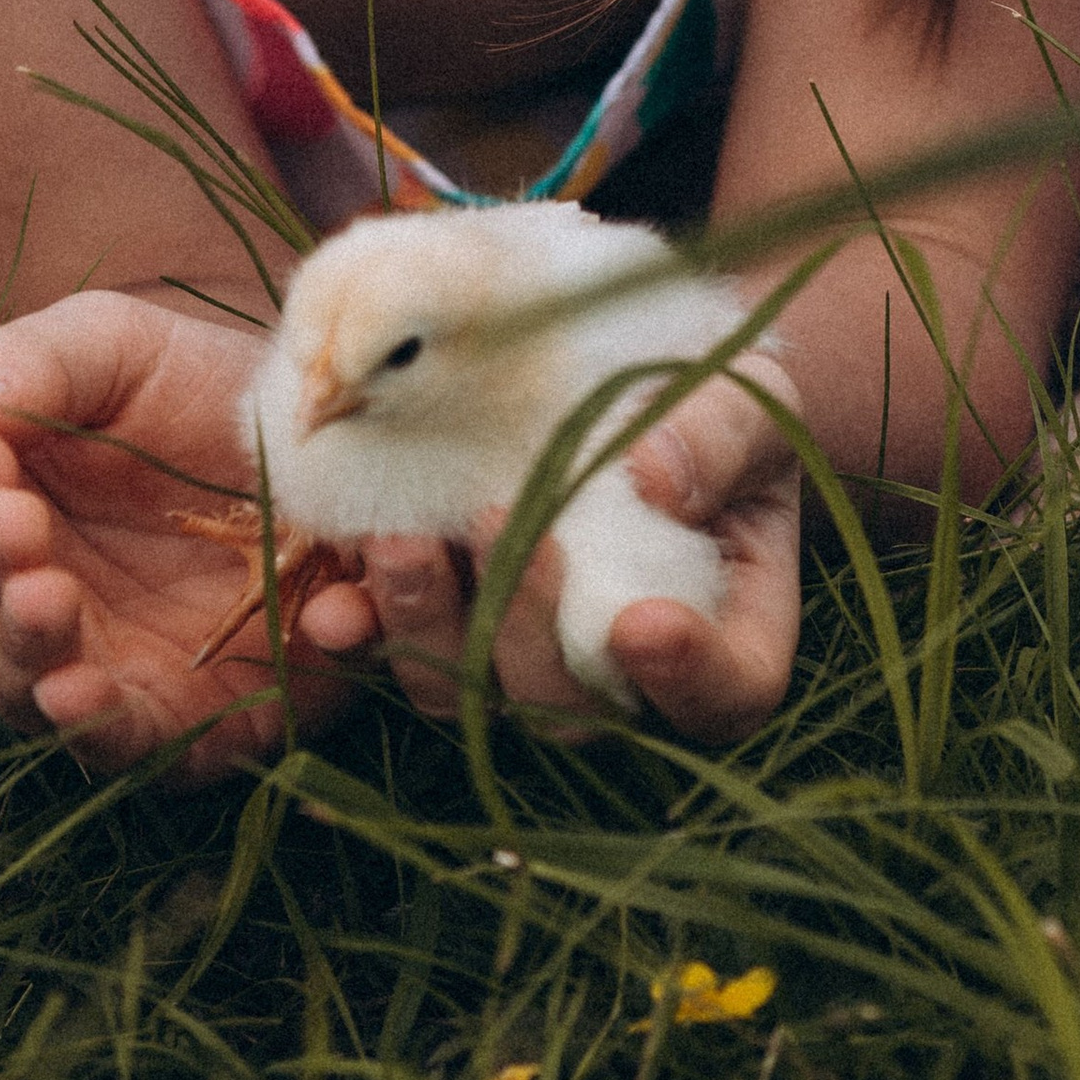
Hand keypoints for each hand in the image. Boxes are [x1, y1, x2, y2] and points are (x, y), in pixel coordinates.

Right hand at [0, 290, 355, 778]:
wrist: (324, 438)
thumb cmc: (195, 386)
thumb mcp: (116, 345)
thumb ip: (32, 362)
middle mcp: (17, 586)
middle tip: (14, 522)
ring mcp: (86, 657)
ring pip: (12, 680)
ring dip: (20, 644)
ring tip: (44, 596)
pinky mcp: (167, 715)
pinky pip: (113, 741)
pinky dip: (90, 723)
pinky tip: (79, 690)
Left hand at [299, 351, 803, 743]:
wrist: (630, 372)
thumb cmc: (714, 398)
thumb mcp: (747, 399)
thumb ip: (718, 439)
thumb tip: (654, 481)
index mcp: (725, 631)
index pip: (725, 691)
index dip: (687, 678)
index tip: (641, 622)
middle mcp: (617, 671)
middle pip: (578, 707)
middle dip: (530, 629)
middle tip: (503, 518)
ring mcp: (522, 654)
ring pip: (473, 695)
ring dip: (430, 629)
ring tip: (403, 543)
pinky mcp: (445, 618)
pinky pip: (397, 652)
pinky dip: (364, 630)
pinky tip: (332, 604)